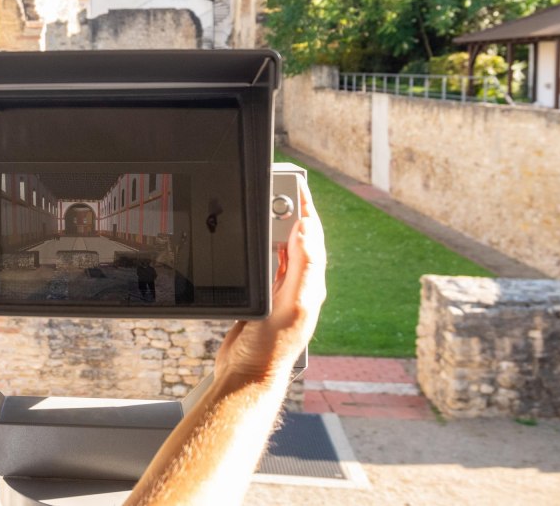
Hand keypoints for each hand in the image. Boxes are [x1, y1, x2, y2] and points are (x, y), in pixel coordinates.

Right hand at [214, 180, 326, 387]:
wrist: (247, 374)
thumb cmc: (271, 348)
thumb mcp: (291, 305)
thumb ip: (301, 267)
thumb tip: (306, 230)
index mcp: (310, 285)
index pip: (312, 238)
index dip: (306, 210)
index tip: (299, 186)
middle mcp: (299, 287)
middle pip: (299, 240)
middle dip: (294, 213)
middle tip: (285, 188)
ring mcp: (281, 292)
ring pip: (284, 251)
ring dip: (280, 228)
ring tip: (275, 205)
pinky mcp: (264, 298)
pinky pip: (268, 265)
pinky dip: (266, 247)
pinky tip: (262, 241)